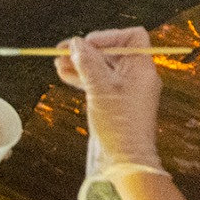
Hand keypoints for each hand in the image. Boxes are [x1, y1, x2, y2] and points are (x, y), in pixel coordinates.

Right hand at [55, 27, 162, 169]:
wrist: (123, 163)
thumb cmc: (119, 125)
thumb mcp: (100, 89)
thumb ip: (88, 63)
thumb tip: (75, 43)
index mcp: (142, 69)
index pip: (132, 37)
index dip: (109, 36)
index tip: (87, 44)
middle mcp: (135, 77)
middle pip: (112, 51)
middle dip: (87, 50)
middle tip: (62, 49)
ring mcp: (124, 90)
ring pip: (101, 68)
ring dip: (80, 63)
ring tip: (57, 62)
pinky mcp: (113, 103)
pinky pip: (97, 83)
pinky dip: (82, 77)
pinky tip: (64, 74)